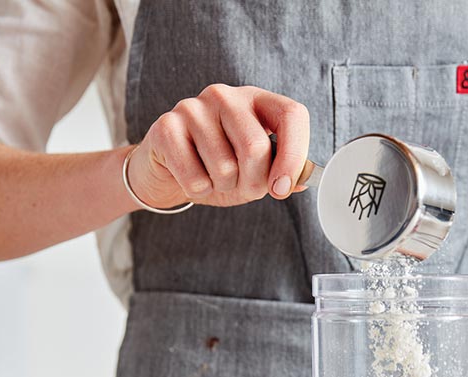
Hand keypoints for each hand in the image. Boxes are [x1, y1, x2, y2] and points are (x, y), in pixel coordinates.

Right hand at [125, 84, 309, 209]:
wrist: (167, 172)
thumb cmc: (217, 168)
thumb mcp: (255, 171)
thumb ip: (281, 172)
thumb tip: (302, 182)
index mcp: (256, 100)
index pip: (291, 115)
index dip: (293, 156)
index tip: (281, 189)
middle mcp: (225, 96)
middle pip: (255, 147)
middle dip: (253, 182)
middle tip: (241, 187)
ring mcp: (193, 107)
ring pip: (224, 166)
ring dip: (223, 187)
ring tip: (213, 178)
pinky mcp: (166, 127)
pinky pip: (195, 177)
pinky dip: (199, 190)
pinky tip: (192, 177)